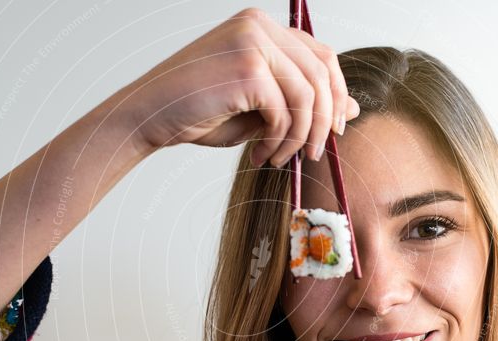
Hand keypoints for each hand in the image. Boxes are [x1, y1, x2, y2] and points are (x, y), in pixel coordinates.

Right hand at [123, 7, 360, 167]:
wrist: (146, 116)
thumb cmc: (195, 112)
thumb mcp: (257, 107)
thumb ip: (299, 103)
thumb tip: (351, 110)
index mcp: (261, 26)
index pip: (321, 55)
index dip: (336, 95)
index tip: (333, 130)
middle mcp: (259, 25)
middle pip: (322, 73)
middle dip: (325, 121)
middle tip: (313, 154)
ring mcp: (253, 42)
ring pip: (308, 96)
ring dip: (299, 138)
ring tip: (276, 158)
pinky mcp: (247, 68)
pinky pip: (286, 112)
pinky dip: (278, 142)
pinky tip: (259, 154)